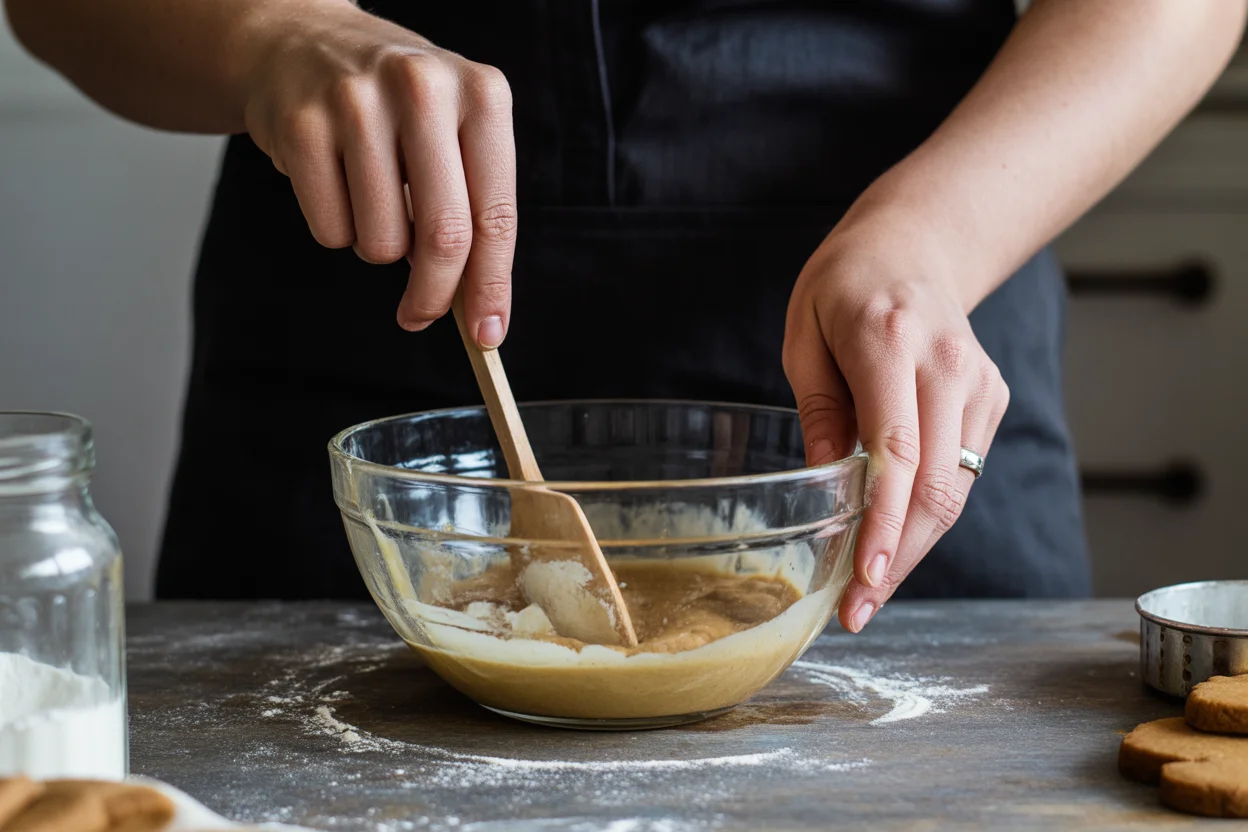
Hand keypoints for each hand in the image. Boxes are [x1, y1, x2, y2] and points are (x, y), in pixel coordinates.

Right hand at [240, 2, 515, 346]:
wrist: (300, 41)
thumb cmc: (394, 106)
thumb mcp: (453, 132)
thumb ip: (472, 211)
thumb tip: (479, 310)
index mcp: (481, 93)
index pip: (495, 214)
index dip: (493, 285)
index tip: (488, 333)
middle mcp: (423, 88)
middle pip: (443, 237)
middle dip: (434, 296)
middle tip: (420, 315)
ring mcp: (356, 103)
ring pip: (382, 242)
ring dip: (378, 247)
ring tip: (371, 198)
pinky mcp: (300, 125)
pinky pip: (330, 230)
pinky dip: (336, 228)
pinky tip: (334, 181)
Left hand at [782, 212, 1009, 632]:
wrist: (914, 246)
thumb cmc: (843, 288)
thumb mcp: (804, 337)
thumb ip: (820, 412)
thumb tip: (827, 489)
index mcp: (890, 341)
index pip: (897, 451)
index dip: (882, 524)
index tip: (863, 579)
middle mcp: (946, 365)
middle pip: (936, 486)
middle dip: (897, 557)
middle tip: (855, 609)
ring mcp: (978, 384)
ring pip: (956, 491)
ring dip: (912, 547)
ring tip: (867, 591)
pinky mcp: (992, 399)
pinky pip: (963, 473)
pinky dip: (927, 514)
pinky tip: (892, 539)